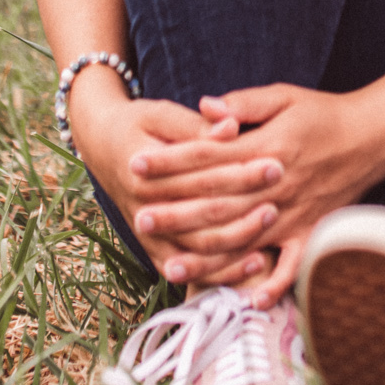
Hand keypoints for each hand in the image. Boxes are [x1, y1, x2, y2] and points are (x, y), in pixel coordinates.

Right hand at [67, 68, 284, 288]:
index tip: (276, 159)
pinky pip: (193, 271)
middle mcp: (143, 206)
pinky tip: (257, 262)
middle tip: (282, 186)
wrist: (102, 147)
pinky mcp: (156, 251)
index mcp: (143, 169)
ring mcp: (149, 235)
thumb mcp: (160, 113)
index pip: (198, 170)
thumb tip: (231, 127)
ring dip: (239, 237)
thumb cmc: (139, 125)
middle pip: (202, 209)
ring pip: (199, 247)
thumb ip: (196, 125)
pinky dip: (224, 271)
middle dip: (246, 199)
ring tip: (272, 219)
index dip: (238, 166)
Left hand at [127, 82, 384, 303]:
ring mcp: (295, 214)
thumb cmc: (323, 113)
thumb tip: (203, 107)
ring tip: (169, 264)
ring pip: (243, 240)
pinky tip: (247, 301)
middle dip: (175, 211)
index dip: (169, 160)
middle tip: (139, 217)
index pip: (207, 155)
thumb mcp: (283, 96)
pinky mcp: (312, 233)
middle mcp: (276, 185)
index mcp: (266, 147)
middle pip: (217, 202)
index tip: (136, 164)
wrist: (374, 136)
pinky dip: (272, 285)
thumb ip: (242, 103)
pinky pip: (292, 267)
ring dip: (206, 255)